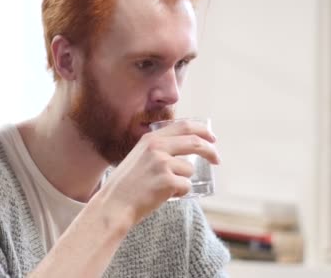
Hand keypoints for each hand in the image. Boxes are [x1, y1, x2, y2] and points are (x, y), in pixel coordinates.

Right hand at [94, 120, 220, 227]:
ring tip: (164, 189)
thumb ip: (157, 149)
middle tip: (216, 159)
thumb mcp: (138, 157)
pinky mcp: (167, 181)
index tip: (211, 138)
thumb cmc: (127, 185)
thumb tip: (185, 150)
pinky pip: (186, 186)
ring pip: (189, 170)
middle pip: (194, 142)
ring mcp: (162, 163)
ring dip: (183, 181)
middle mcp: (157, 147)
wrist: (114, 205)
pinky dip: (179, 193)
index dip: (201, 130)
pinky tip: (163, 196)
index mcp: (150, 139)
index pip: (183, 126)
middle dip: (210, 150)